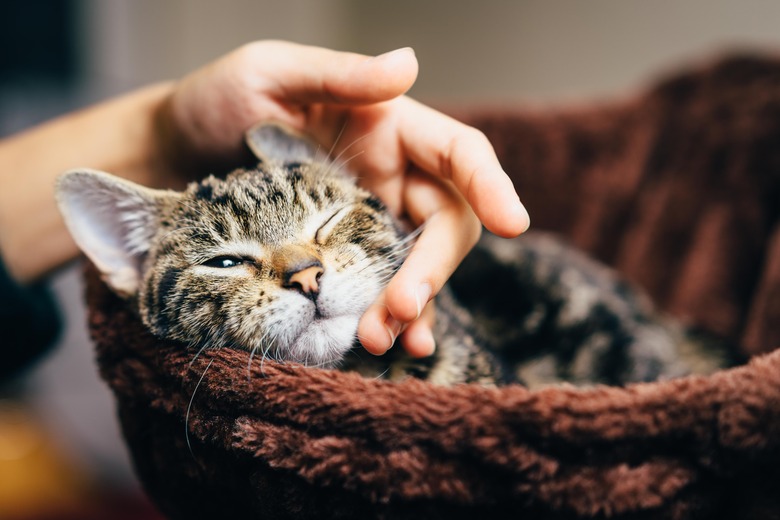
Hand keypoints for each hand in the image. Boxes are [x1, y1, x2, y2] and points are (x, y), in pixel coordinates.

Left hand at [157, 40, 529, 356]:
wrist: (168, 158)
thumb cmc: (215, 103)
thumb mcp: (269, 74)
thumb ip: (340, 75)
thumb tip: (409, 63)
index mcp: (390, 125)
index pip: (460, 153)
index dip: (491, 185)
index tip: (512, 224)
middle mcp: (393, 175)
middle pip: (447, 223)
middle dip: (432, 269)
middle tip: (398, 310)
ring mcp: (370, 219)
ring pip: (418, 265)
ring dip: (410, 306)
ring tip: (375, 339)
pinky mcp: (344, 256)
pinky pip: (382, 287)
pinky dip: (390, 317)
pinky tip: (380, 344)